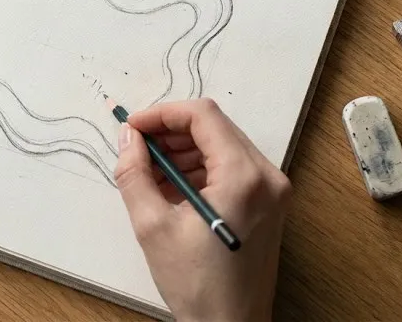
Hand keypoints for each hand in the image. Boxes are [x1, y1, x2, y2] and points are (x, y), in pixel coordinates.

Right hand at [114, 98, 291, 321]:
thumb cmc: (198, 286)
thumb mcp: (153, 226)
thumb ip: (135, 173)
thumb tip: (129, 139)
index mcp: (244, 177)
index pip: (202, 116)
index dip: (162, 114)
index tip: (134, 128)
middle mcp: (267, 176)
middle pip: (214, 128)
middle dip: (171, 133)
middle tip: (137, 149)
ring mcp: (273, 191)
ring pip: (222, 146)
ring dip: (184, 152)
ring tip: (150, 174)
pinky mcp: (269, 204)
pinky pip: (232, 169)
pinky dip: (200, 170)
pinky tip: (172, 190)